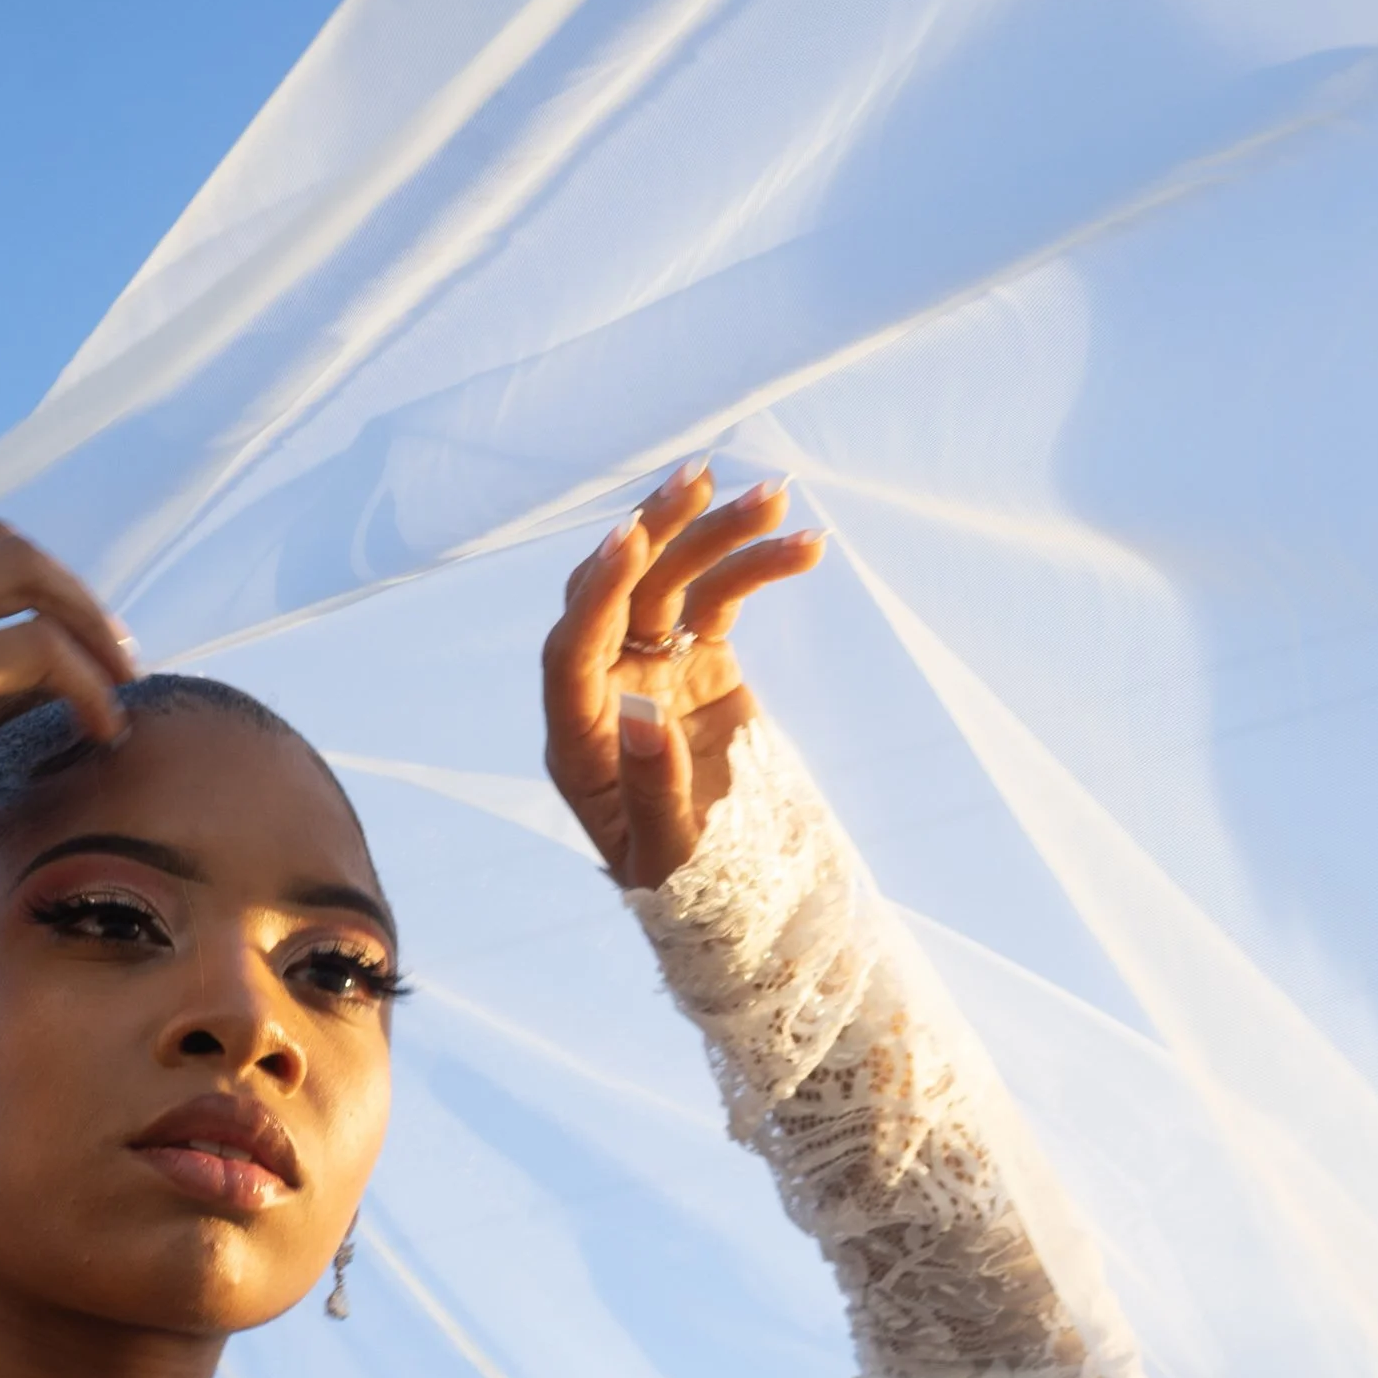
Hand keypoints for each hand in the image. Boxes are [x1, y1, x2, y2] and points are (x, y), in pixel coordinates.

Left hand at [542, 465, 822, 886]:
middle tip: (702, 480)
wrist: (745, 897)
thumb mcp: (672, 857)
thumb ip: (652, 788)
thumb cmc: (697, 894)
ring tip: (778, 499)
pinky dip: (758, 568)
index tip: (633, 537)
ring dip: (720, 535)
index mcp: (578, 744)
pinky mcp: (700, 662)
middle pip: (615, 594)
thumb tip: (637, 712)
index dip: (597, 592)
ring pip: (673, 582)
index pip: (571, 652)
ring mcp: (653, 670)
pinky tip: (806, 545)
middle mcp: (605, 694)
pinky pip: (721, 598)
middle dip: (656, 533)